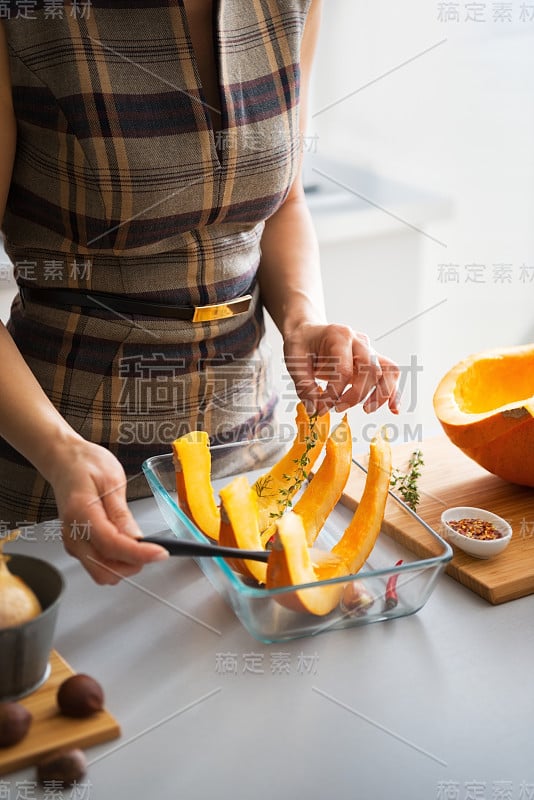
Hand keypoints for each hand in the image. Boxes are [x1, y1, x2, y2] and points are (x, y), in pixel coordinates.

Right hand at [47, 437, 168, 583]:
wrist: (64, 461)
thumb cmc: (86, 464)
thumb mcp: (112, 478)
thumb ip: (121, 512)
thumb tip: (136, 538)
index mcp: (80, 512)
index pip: (111, 545)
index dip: (139, 554)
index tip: (161, 553)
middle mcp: (73, 533)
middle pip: (103, 570)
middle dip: (131, 565)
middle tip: (152, 549)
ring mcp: (73, 542)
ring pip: (101, 572)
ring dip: (124, 566)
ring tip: (141, 546)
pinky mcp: (77, 544)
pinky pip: (98, 564)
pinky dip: (116, 561)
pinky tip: (128, 545)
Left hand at [283, 322, 399, 416]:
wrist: (309, 332)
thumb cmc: (302, 343)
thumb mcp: (294, 360)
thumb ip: (304, 385)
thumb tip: (315, 409)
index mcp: (339, 336)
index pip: (344, 369)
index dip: (334, 393)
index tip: (321, 406)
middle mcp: (359, 340)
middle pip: (370, 369)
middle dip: (355, 395)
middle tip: (337, 408)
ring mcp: (369, 349)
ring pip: (387, 371)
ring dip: (381, 394)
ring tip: (367, 410)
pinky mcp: (373, 360)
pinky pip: (391, 374)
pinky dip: (393, 393)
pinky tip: (393, 410)